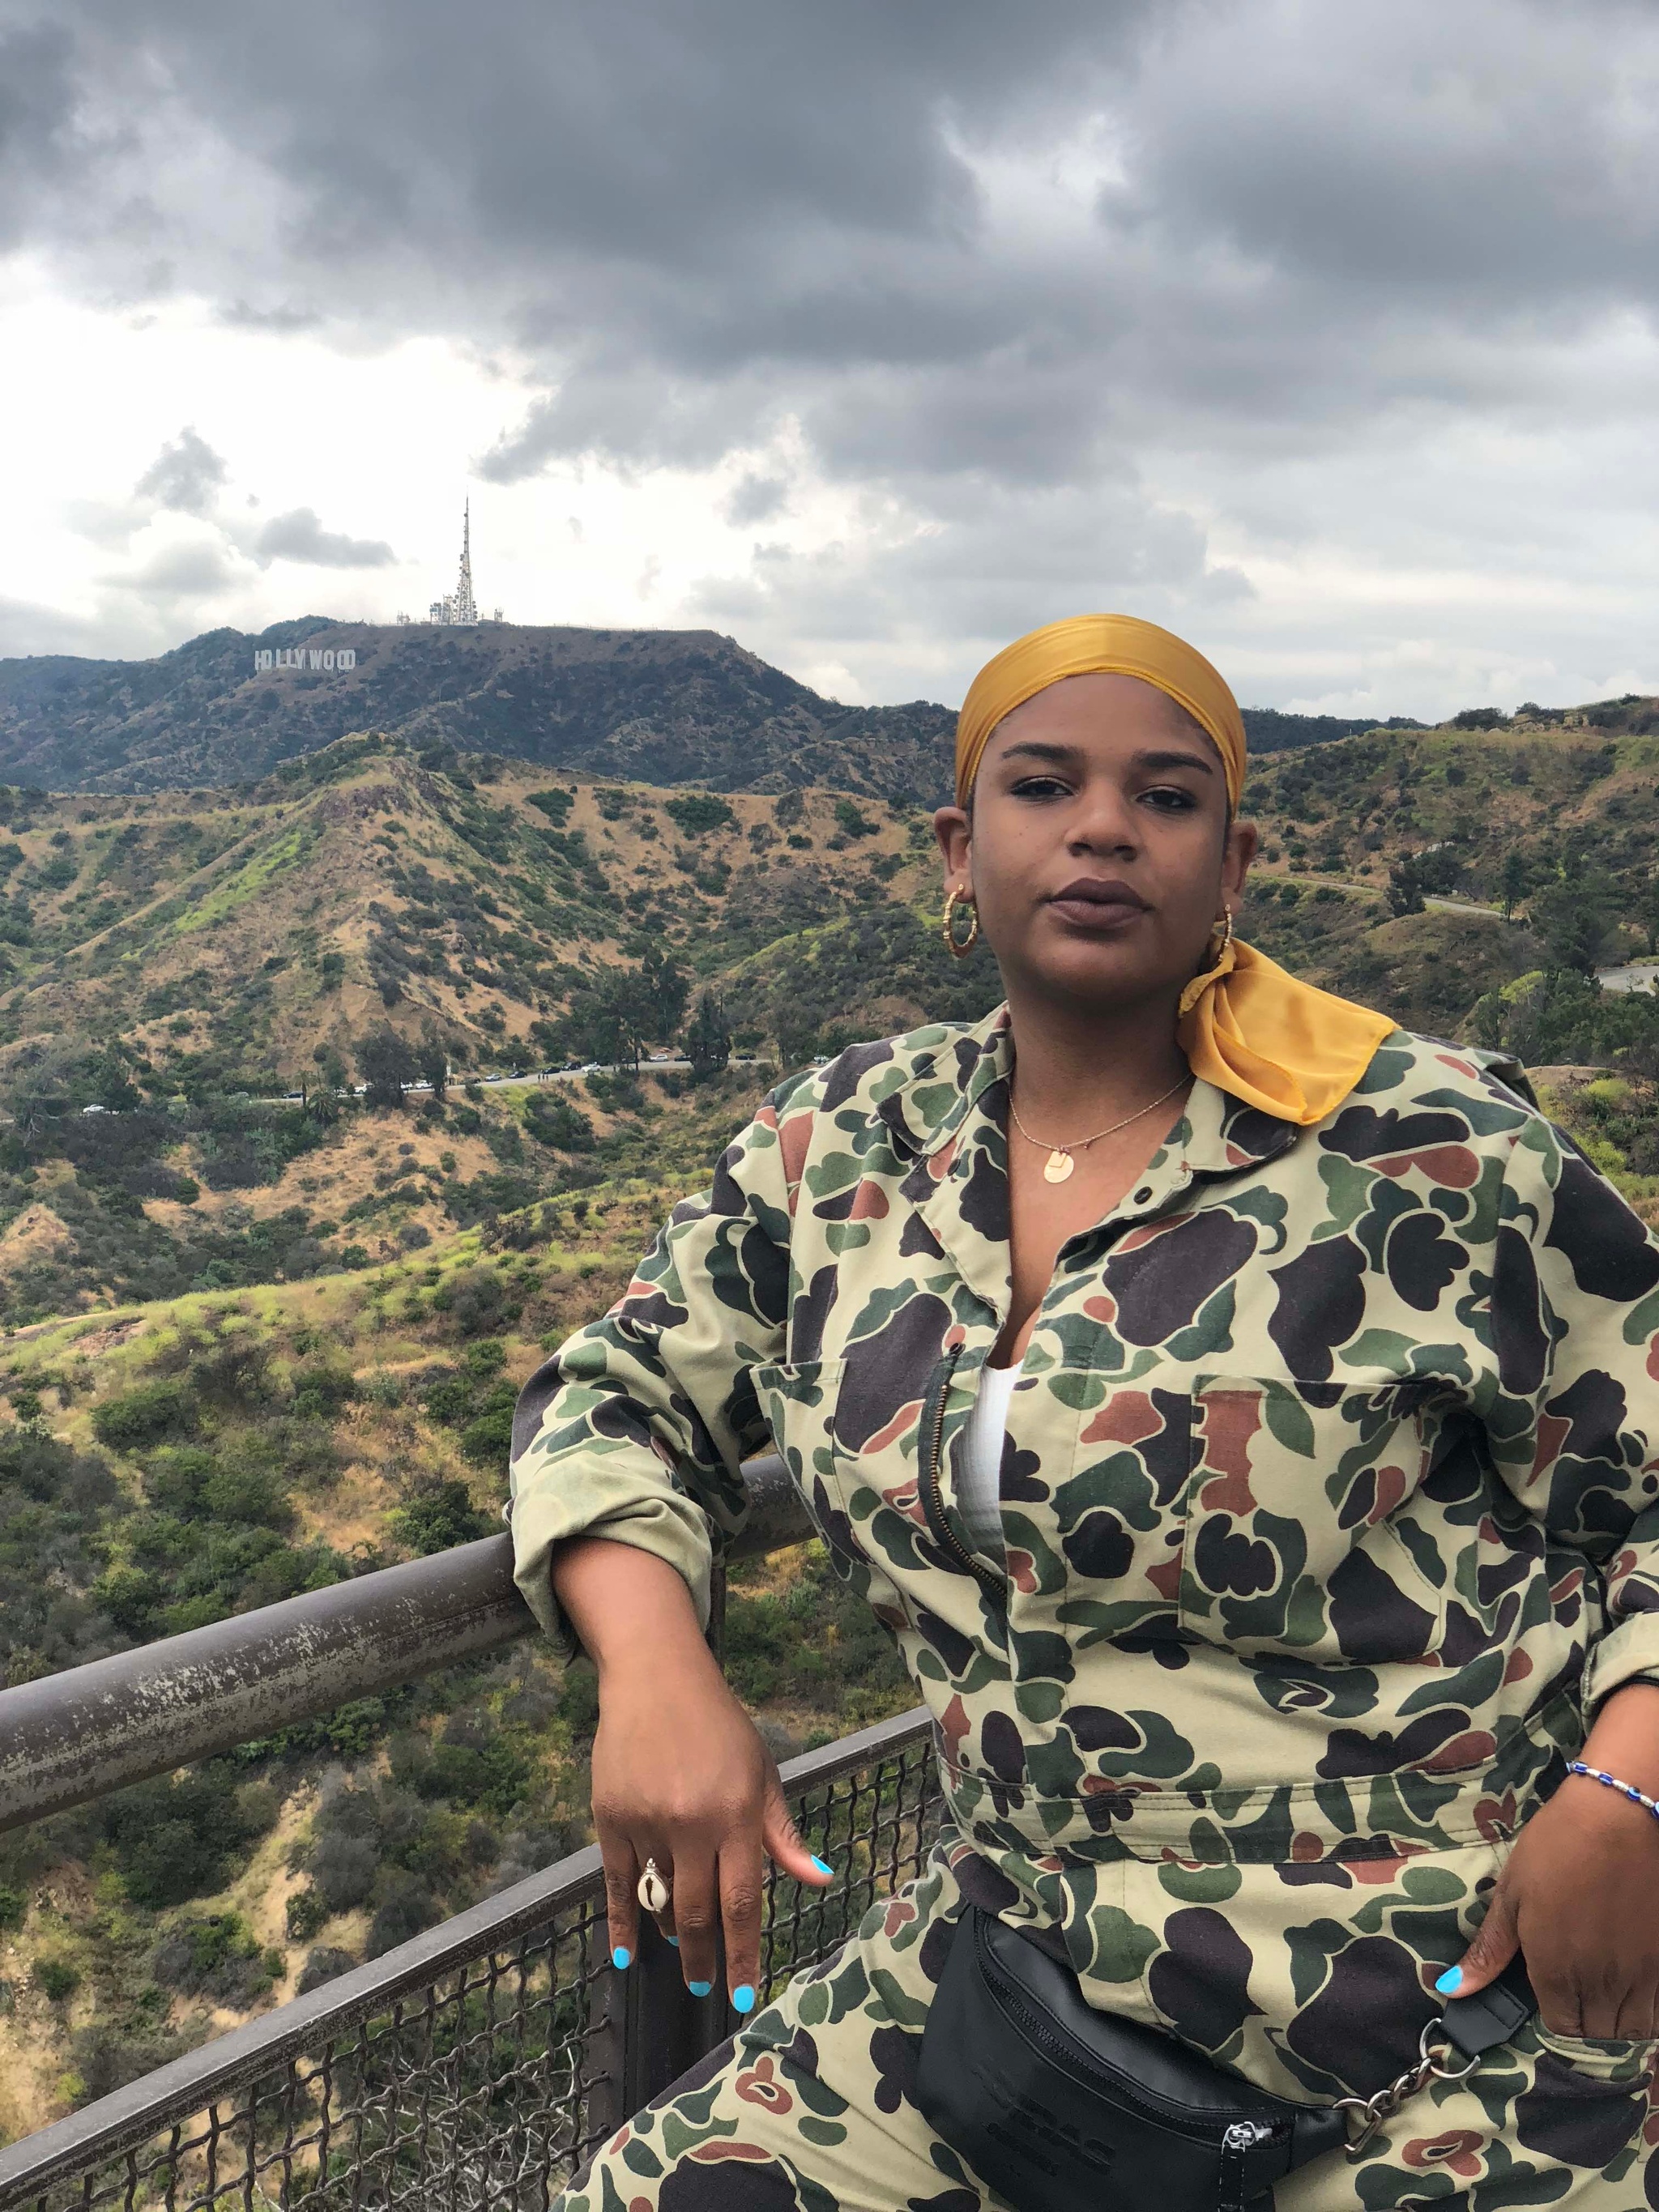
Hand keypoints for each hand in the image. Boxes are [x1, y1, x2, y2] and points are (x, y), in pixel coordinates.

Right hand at [552, 1538, 830, 2011]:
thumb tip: (819, 1880)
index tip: (744, 1998)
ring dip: (671, 1936)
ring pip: (659, 1900)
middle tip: (705, 1987)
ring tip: (682, 1954)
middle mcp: (692, 1825)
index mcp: (736, 1816)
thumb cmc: (720, 1728)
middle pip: (699, 1912)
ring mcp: (647, 1823)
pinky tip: (627, 1954)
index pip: (743, 1903)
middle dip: (704, 1959)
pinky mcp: (610, 1819)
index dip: (743, 1955)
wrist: (656, 1680)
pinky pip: (616, 1884)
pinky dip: (622, 1923)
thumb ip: (782, 1833)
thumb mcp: (761, 1773)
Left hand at [1442, 1684, 1658, 2038]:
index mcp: (1555, 1970)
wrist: (1620, 1817)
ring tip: (1605, 1985)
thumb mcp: (1512, 1894)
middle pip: (1596, 2031)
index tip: (1551, 1986)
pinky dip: (1646, 2004)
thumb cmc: (1556, 1848)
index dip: (1554, 2010)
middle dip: (1584, 2017)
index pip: (1560, 2025)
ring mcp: (1639, 1976)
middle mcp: (1599, 1983)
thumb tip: (1452, 1990)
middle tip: (1577, 1984)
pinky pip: (1657, 2008)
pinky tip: (1632, 1977)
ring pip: (1633, 2027)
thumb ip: (1489, 1951)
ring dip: (1617, 2015)